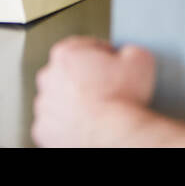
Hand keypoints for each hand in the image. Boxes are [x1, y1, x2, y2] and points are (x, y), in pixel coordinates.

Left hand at [32, 37, 155, 146]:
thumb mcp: (140, 59)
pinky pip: (58, 124)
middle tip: (110, 90)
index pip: (87, 47)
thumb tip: (127, 53)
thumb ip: (128, 49)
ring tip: (101, 110)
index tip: (116, 67)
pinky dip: (71, 125)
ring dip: (77, 103)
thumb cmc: (124, 100)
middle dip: (88, 78)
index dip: (106, 55)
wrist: (115, 138)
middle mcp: (48, 77)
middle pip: (70, 72)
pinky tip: (90, 125)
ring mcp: (44, 107)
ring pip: (62, 100)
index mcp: (65, 53)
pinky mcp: (45, 131)